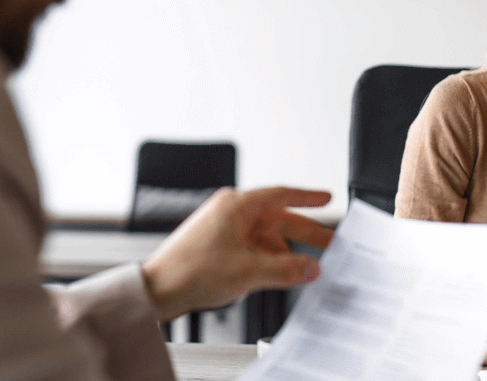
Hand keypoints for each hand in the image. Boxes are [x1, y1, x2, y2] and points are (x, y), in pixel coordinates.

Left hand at [141, 187, 333, 320]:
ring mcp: (223, 230)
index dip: (307, 198)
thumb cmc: (190, 271)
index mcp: (237, 206)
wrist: (157, 290)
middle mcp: (230, 213)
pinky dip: (267, 261)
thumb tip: (311, 267)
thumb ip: (286, 269)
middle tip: (329, 242)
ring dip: (284, 254)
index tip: (326, 198)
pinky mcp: (218, 247)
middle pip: (277, 220)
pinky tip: (277, 276)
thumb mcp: (249, 271)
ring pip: (266, 238)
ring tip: (302, 271)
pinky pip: (253, 250)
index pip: (281, 195)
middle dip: (304, 232)